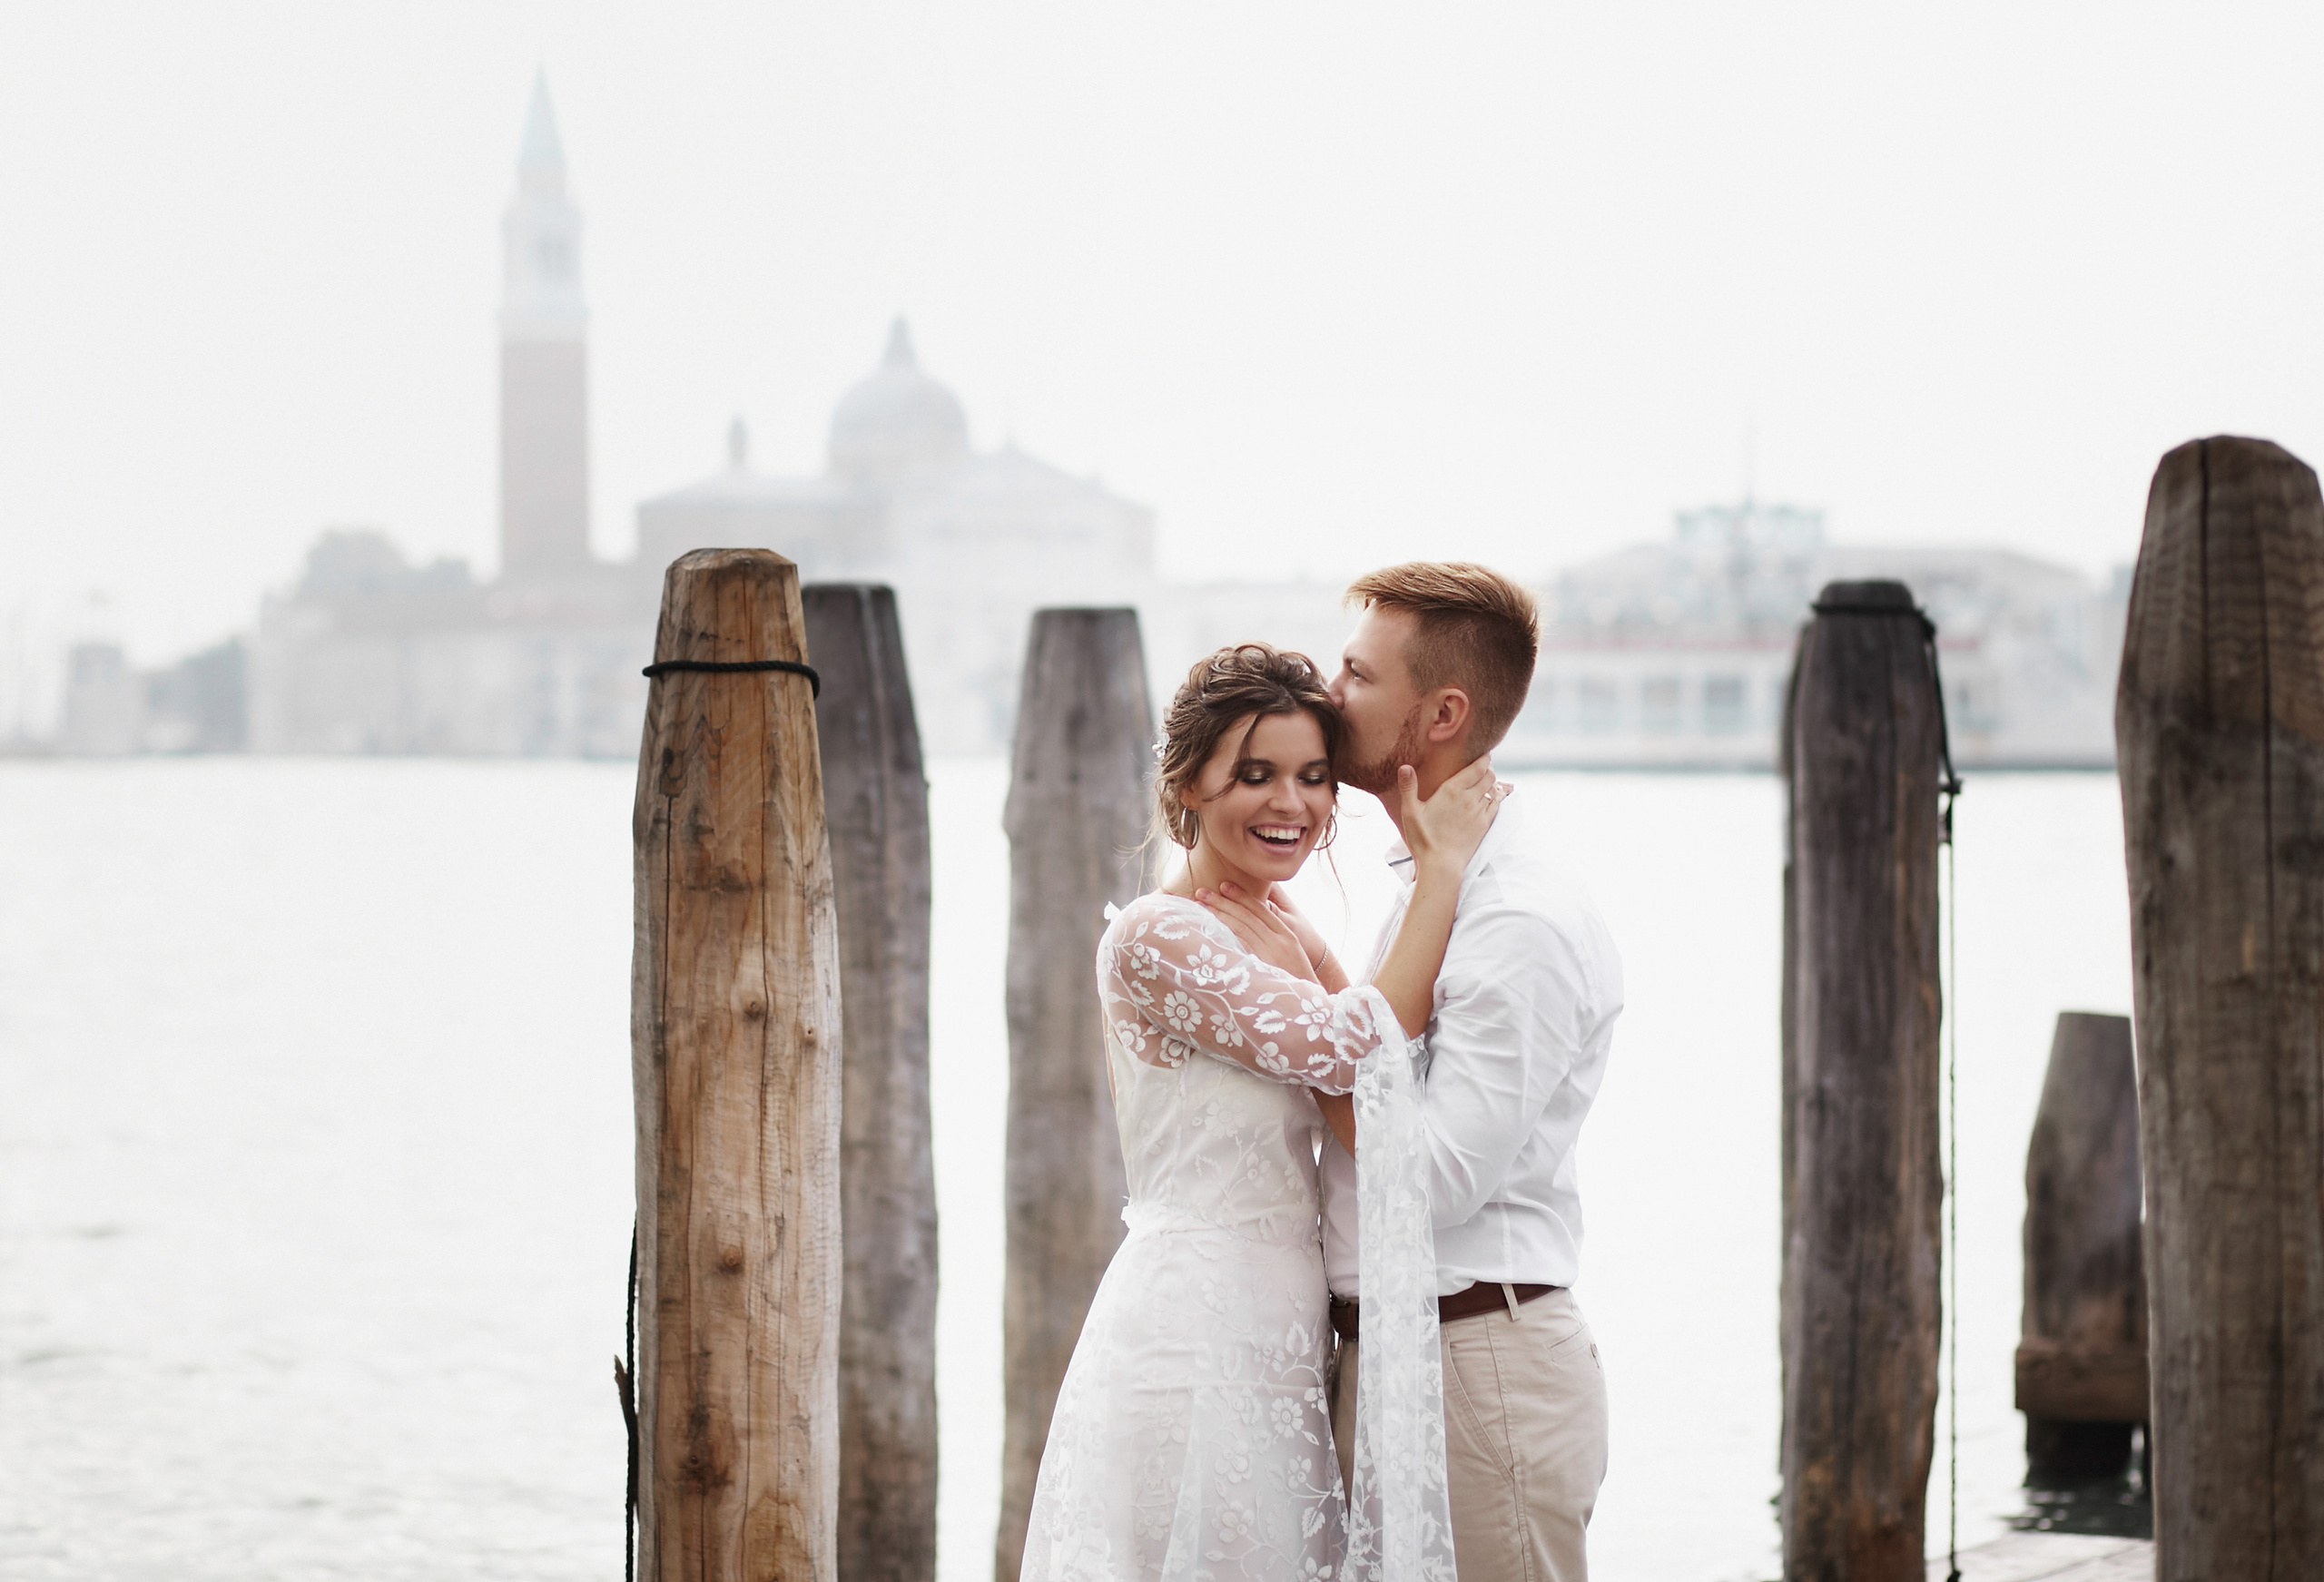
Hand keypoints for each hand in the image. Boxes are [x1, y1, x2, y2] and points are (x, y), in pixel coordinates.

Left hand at [1197, 881, 1318, 981]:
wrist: (1311, 1007)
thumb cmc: (1297, 982)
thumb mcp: (1290, 955)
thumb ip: (1272, 940)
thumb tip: (1247, 930)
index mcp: (1287, 935)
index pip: (1261, 910)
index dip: (1241, 896)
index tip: (1223, 885)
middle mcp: (1280, 941)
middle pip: (1247, 916)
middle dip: (1223, 902)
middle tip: (1201, 892)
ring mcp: (1272, 954)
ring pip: (1242, 928)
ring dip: (1220, 915)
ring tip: (1201, 906)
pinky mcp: (1264, 968)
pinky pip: (1242, 948)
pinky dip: (1226, 937)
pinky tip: (1210, 929)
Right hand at [1399, 754, 1502, 882]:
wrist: (1441, 864)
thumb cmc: (1423, 838)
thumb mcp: (1410, 812)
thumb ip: (1408, 787)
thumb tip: (1405, 767)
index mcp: (1452, 790)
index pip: (1477, 767)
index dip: (1484, 758)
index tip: (1484, 753)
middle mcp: (1470, 797)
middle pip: (1488, 775)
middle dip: (1488, 768)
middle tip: (1483, 765)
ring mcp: (1479, 811)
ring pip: (1493, 788)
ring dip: (1492, 781)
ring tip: (1486, 779)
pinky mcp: (1484, 824)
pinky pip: (1496, 804)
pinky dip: (1496, 796)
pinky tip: (1492, 796)